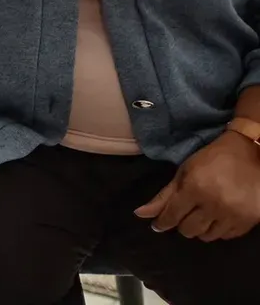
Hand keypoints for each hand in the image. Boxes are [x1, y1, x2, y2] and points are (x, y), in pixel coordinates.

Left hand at [135, 131, 259, 240]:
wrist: (252, 154)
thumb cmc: (213, 159)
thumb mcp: (185, 172)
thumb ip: (164, 196)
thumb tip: (140, 214)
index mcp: (195, 189)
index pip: (172, 216)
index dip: (162, 222)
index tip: (158, 225)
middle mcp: (214, 205)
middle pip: (188, 230)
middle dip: (182, 224)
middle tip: (185, 213)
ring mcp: (233, 215)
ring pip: (207, 236)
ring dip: (200, 228)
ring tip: (202, 215)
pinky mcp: (248, 221)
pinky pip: (226, 236)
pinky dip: (218, 230)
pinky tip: (218, 217)